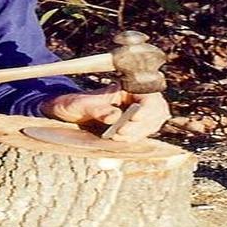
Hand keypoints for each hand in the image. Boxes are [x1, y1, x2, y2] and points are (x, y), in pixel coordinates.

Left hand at [42, 84, 170, 140]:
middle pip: (156, 111)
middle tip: (120, 132)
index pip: (149, 96)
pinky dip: (134, 138)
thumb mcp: (83, 105)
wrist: (70, 113)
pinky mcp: (134, 126)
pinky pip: (143, 133)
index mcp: (127, 87)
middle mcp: (137, 98)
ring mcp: (138, 112)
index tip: (135, 118)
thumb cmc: (76, 104)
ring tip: (116, 136)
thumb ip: (98, 110)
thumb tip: (114, 117)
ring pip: (152, 124)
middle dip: (141, 124)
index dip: (147, 108)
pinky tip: (119, 139)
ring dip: (137, 133)